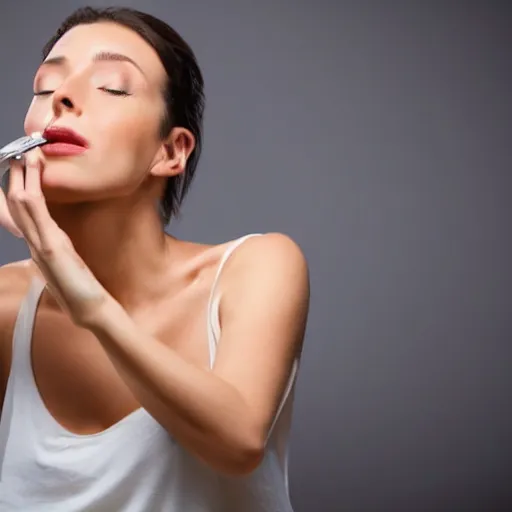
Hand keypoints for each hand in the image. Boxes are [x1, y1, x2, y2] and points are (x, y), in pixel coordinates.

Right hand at [1, 148, 110, 326]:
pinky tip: (32, 178)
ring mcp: (40, 245)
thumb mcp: (66, 264)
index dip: (18, 184)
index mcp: (40, 243)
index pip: (23, 210)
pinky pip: (37, 217)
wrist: (89, 310)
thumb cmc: (80, 289)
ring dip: (22, 176)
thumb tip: (54, 240)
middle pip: (17, 202)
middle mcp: (35, 242)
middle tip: (18, 148)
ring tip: (25, 152)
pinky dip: (33, 193)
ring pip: (23, 204)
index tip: (21, 162)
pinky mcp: (51, 250)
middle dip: (16, 174)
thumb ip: (57, 250)